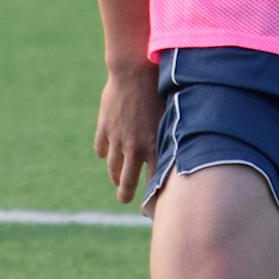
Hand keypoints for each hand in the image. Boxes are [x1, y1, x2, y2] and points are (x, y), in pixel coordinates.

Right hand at [94, 59, 160, 203]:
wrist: (134, 72)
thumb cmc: (160, 90)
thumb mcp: (171, 117)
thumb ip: (170, 137)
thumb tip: (178, 153)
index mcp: (155, 147)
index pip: (153, 181)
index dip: (151, 197)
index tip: (150, 206)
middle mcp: (135, 148)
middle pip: (127, 181)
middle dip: (125, 194)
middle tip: (124, 198)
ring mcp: (117, 139)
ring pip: (112, 167)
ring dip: (114, 176)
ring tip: (116, 180)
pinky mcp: (104, 128)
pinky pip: (100, 148)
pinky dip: (103, 152)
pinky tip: (105, 154)